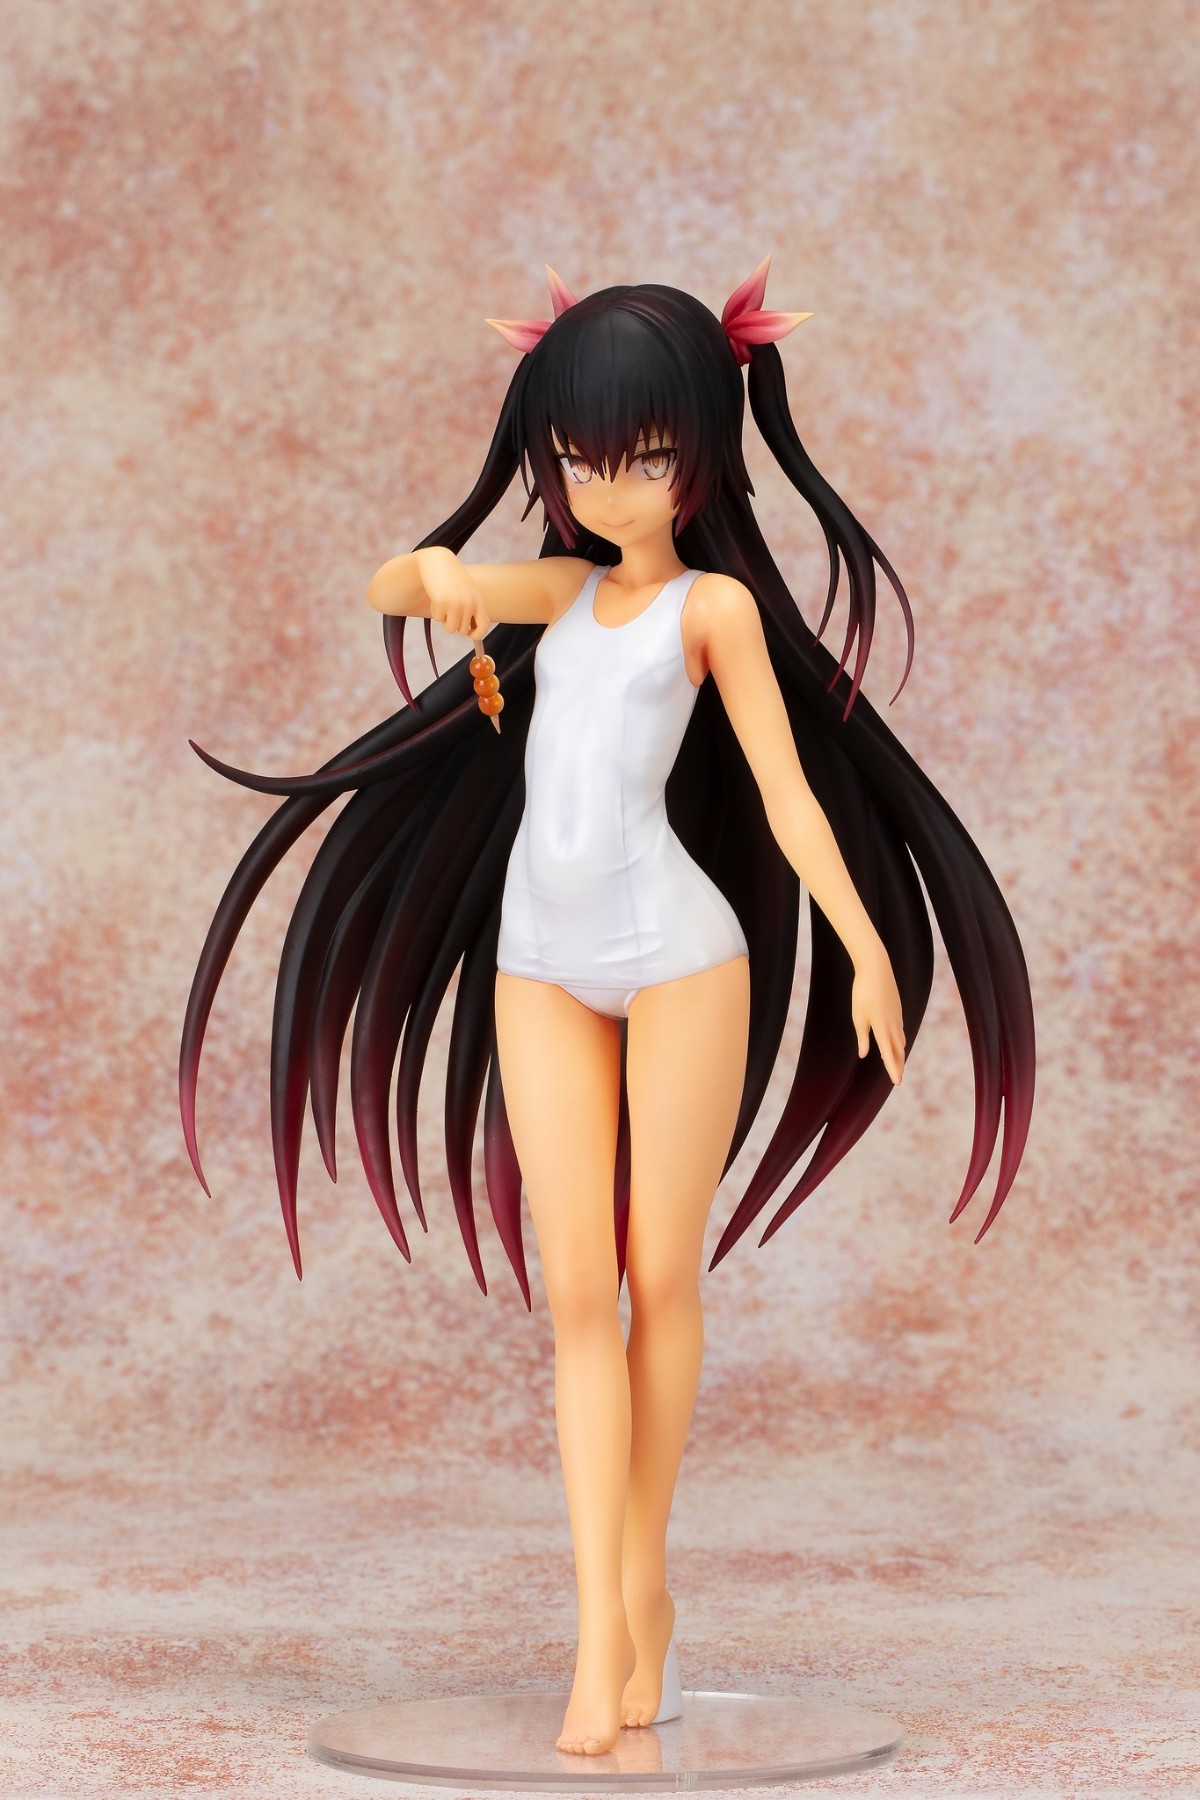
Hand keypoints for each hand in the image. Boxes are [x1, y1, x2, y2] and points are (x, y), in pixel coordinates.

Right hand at [417, 547, 492, 638]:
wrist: (438, 561)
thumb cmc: (452, 578)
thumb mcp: (467, 593)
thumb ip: (471, 610)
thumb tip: (470, 634)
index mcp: (479, 601)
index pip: (483, 626)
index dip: (476, 634)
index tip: (468, 634)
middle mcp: (470, 604)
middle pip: (462, 630)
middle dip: (454, 623)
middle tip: (449, 608)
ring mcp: (456, 604)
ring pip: (450, 628)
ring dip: (444, 619)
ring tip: (443, 602)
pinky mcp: (442, 602)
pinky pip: (438, 619)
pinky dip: (435, 611)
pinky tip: (436, 596)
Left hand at [851, 946, 905, 1084]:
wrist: (876, 969)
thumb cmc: (863, 993)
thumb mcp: (858, 1017)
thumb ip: (862, 1037)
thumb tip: (863, 1054)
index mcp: (882, 1028)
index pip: (889, 1054)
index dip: (892, 1069)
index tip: (897, 1082)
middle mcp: (893, 1025)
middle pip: (898, 1050)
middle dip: (898, 1065)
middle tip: (898, 1078)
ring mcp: (897, 1016)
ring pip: (900, 1040)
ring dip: (899, 1053)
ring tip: (897, 1063)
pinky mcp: (897, 1009)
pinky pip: (900, 1029)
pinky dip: (899, 1040)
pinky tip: (897, 1041)